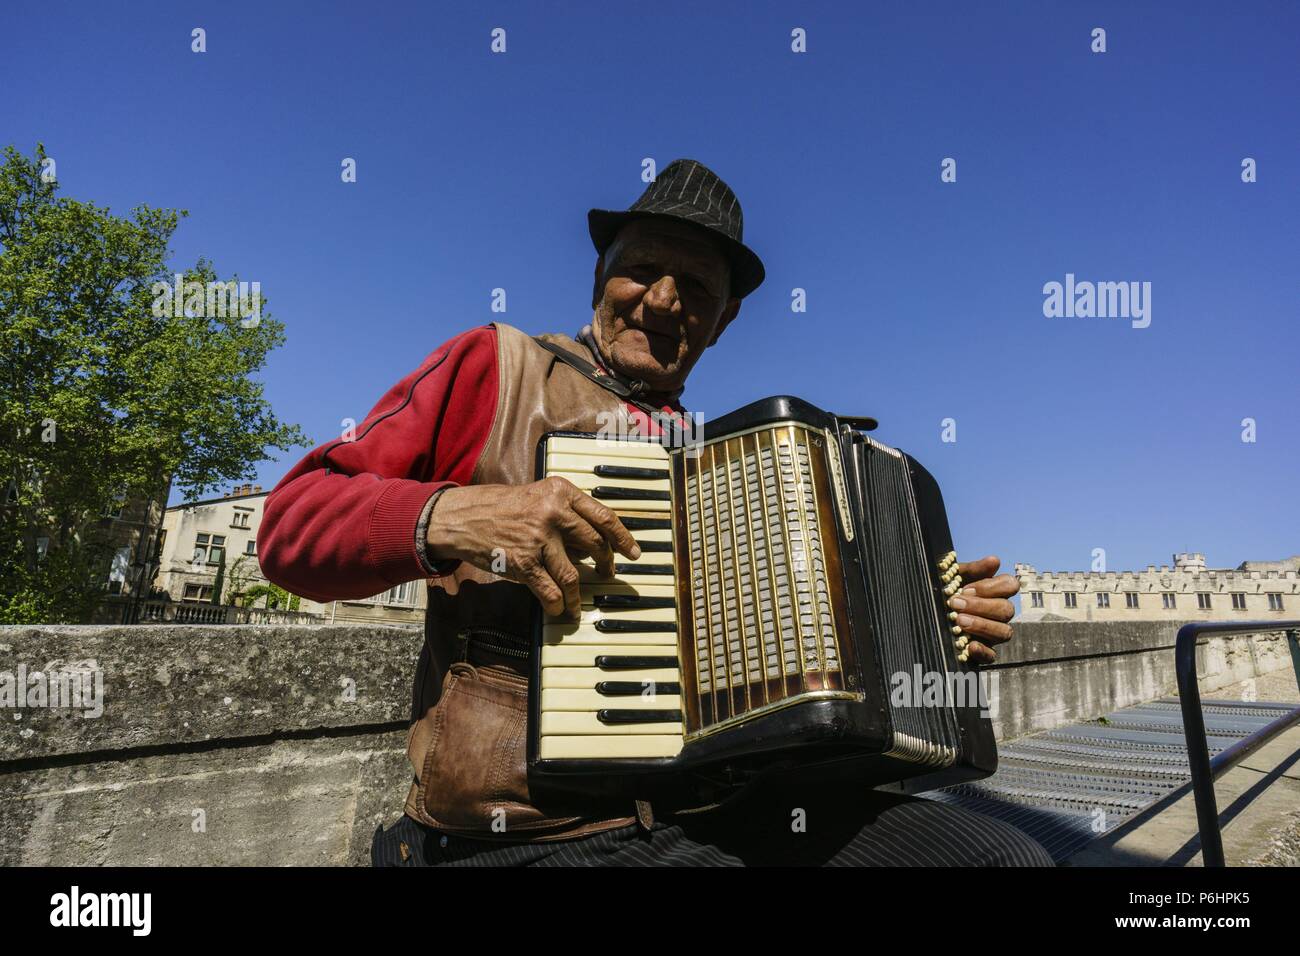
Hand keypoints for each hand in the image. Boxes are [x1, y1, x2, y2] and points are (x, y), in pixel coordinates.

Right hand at [424, 478, 640, 617]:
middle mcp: (554, 513)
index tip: (634, 552)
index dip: (623, 538)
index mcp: (561, 492)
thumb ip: (567, 513)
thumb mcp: (539, 496)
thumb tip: (594, 543)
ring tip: (578, 604)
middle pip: (594, 545)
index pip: (604, 517)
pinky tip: (560, 609)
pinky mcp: (523, 563)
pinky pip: (551, 591)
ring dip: (579, 595)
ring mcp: (539, 539)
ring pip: (574, 575)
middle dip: (604, 565)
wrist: (463, 517)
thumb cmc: (503, 507)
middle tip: (605, 574)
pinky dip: (559, 604)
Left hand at [948, 555, 1016, 663]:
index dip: (991, 587)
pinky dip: (983, 651)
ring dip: (982, 625)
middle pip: (1006, 609)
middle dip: (981, 606)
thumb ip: (972, 569)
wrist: (923, 613)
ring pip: (1004, 632)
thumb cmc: (944, 591)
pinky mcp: (984, 652)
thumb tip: (994, 561)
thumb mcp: (953, 577)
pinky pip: (992, 656)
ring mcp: (993, 633)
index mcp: (994, 591)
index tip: (965, 589)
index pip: (1011, 585)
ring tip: (959, 620)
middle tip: (955, 604)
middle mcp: (998, 612)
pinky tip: (970, 645)